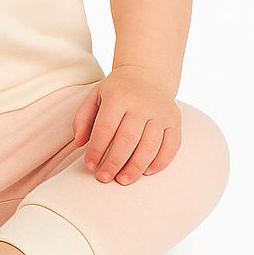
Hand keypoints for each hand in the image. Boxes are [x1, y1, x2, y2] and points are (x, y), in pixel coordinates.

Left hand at [71, 67, 181, 184]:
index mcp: (118, 97)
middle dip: (114, 163)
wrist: (147, 74)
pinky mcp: (174, 120)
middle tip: (104, 178)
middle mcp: (141, 104)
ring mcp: (160, 112)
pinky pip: (171, 145)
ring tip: (123, 180)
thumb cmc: (117, 91)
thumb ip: (83, 118)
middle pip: (128, 139)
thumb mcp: (95, 97)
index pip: (106, 128)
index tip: (89, 165)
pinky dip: (160, 162)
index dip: (97, 149)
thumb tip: (79, 142)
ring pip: (150, 145)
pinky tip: (146, 172)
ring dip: (136, 167)